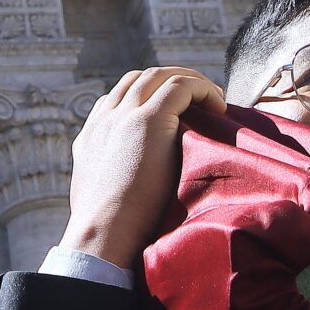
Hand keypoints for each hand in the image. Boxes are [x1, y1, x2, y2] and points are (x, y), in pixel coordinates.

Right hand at [58, 66, 227, 268]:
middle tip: (200, 100)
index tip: (176, 113)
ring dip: (190, 82)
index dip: (149, 98)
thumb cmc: (108, 230)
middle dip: (172, 82)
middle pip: (139, 79)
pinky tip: (218, 106)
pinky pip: (180, 86)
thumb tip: (131, 191)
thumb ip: (115, 180)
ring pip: (160, 75)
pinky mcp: (147, 120)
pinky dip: (202, 89)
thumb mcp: (102, 197)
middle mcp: (104, 119)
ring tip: (214, 100)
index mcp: (91, 136)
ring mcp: (124, 116)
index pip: (118, 99)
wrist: (103, 233)